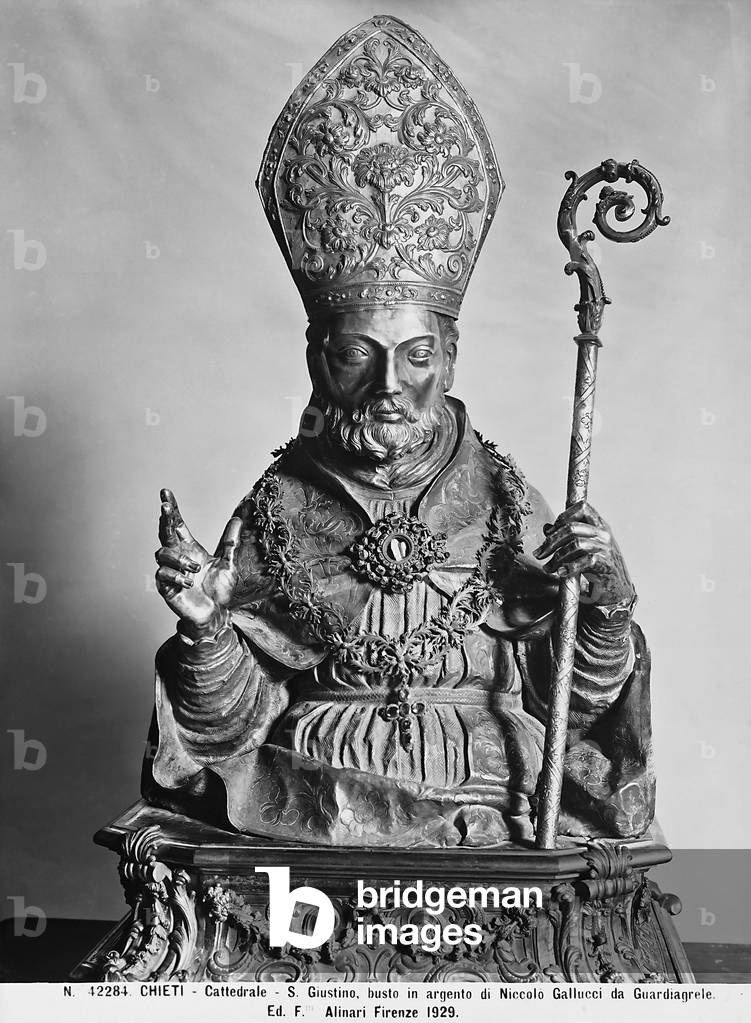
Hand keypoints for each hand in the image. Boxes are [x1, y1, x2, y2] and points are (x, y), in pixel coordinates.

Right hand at [155, 488, 241, 636]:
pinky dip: (175, 576)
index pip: (177, 525)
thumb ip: (230, 542)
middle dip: (165, 519)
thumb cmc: (218, 590)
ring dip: (179, 560)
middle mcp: (178, 557)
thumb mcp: (228, 563)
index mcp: (190, 549)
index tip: (165, 493)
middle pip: (165, 533)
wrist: (215, 615)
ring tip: (195, 570)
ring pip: (163, 554)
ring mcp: (170, 572)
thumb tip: (237, 519)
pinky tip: (187, 583)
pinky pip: (162, 575)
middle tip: (166, 507)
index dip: (172, 510)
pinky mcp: (166, 587)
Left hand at [532, 500, 633, 605]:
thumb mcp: (583, 548)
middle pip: (572, 528)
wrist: (617, 591)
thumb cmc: (598, 568)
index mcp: (599, 525)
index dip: (563, 517)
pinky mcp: (607, 565)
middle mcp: (604, 534)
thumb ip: (567, 537)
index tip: (549, 533)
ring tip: (547, 568)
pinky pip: (586, 561)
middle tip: (539, 554)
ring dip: (557, 557)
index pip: (581, 507)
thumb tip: (547, 528)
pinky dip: (570, 567)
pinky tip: (561, 573)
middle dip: (551, 541)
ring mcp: (607, 549)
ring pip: (577, 544)